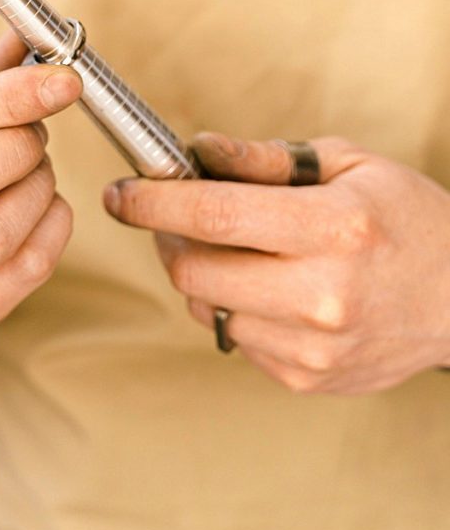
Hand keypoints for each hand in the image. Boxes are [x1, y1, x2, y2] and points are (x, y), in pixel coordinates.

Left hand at [103, 134, 449, 394]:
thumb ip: (267, 160)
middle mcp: (321, 295)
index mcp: (334, 229)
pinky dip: (235, 308)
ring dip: (203, 275)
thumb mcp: (349, 166)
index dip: (153, 202)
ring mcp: (312, 346)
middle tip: (177, 217)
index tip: (121, 193)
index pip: (214, 214)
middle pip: (192, 271)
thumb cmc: (407, 220)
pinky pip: (235, 338)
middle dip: (169, 239)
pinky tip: (271, 288)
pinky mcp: (305, 378)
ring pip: (206, 308)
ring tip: (240, 251)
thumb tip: (197, 151)